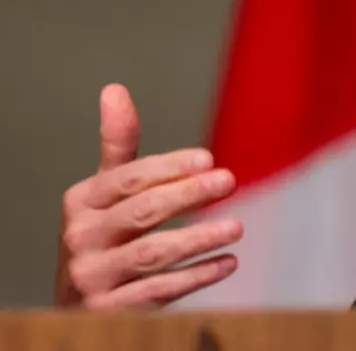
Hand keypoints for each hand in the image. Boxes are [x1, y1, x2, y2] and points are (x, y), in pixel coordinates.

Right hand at [54, 84, 243, 308]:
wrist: (74, 306)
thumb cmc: (102, 237)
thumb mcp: (103, 192)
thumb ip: (117, 146)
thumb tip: (115, 89)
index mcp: (80, 202)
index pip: (128, 178)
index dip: (169, 167)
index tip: (208, 158)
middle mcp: (80, 238)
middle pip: (142, 211)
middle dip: (188, 195)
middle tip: (229, 181)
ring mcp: (92, 277)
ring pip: (153, 253)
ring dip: (199, 238)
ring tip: (237, 226)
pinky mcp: (110, 310)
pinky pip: (160, 291)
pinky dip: (197, 276)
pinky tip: (228, 263)